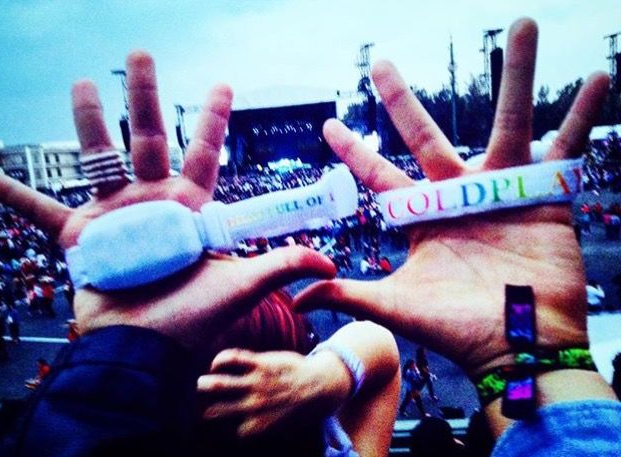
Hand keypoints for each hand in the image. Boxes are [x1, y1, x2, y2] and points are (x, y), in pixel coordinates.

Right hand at [0, 51, 334, 348]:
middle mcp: (152, 202)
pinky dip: (13, 195)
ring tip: (84, 83)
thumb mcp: (240, 286)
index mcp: (190, 207)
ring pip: (97, 156)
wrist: (147, 353)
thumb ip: (280, 265)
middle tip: (142, 55)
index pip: (205, 151)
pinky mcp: (81, 237)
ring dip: (89, 122)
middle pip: (147, 137)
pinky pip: (40, 212)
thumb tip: (328, 261)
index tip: (223, 84)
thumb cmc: (193, 322)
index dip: (214, 119)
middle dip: (146, 96)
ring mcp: (115, 216)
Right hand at [197, 348, 349, 435]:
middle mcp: (254, 406)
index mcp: (258, 425)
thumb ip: (257, 427)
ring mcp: (257, 383)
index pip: (227, 432)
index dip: (214, 431)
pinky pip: (234, 358)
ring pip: (221, 383)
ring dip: (206, 384)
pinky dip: (221, 359)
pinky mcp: (262, 363)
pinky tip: (217, 362)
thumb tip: (237, 434)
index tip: (204, 426)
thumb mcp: (279, 425)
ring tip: (199, 384)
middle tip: (192, 407)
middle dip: (202, 410)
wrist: (320, 384)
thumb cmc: (298, 405)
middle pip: (217, 410)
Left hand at [294, 19, 609, 375]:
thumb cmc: (457, 329)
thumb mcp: (397, 307)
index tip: (328, 124)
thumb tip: (301, 295)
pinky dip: (582, 115)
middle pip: (425, 135)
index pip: (379, 176)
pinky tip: (601, 78)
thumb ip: (351, 295)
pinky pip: (568, 147)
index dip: (353, 151)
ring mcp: (503, 190)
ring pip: (507, 122)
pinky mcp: (545, 194)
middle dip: (401, 99)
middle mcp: (458, 195)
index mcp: (423, 216)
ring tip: (523, 24)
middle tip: (379, 60)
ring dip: (516, 76)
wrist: (519, 346)